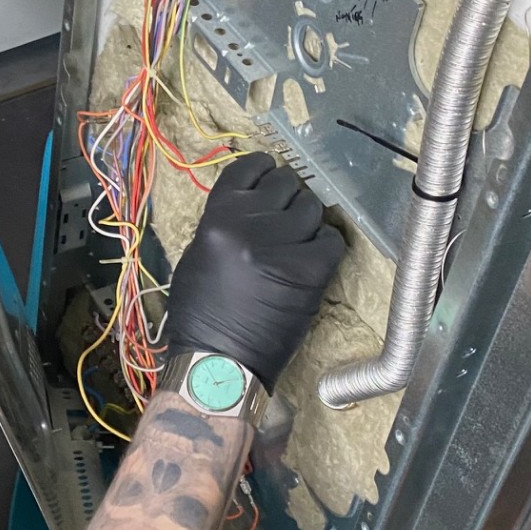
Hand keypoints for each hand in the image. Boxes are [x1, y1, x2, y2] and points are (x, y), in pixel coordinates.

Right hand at [165, 152, 343, 389]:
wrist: (217, 362)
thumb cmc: (201, 312)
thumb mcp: (198, 253)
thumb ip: (225, 220)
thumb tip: (254, 201)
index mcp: (217, 217)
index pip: (248, 168)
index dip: (263, 169)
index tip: (269, 176)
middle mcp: (249, 224)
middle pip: (285, 183)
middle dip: (286, 196)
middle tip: (283, 218)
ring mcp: (283, 246)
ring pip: (311, 207)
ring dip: (306, 219)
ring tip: (297, 240)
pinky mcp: (310, 272)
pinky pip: (331, 238)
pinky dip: (325, 244)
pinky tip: (313, 257)